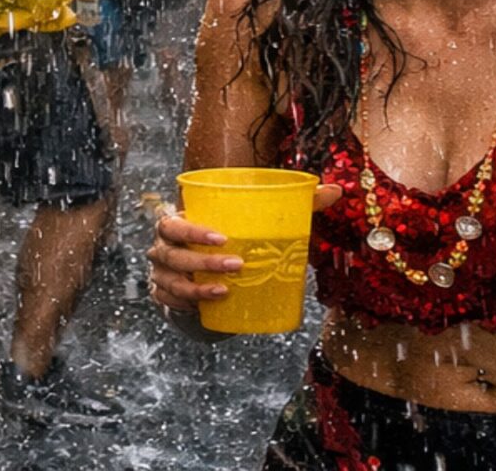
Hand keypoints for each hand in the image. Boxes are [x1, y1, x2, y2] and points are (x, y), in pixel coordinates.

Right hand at [146, 186, 339, 317]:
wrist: (201, 266)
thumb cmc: (229, 234)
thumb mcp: (252, 219)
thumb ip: (292, 204)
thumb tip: (334, 190)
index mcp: (177, 222)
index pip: (173, 223)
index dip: (193, 230)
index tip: (223, 237)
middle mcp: (162, 247)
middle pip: (173, 254)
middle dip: (203, 260)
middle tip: (236, 265)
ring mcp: (161, 274)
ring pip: (173, 282)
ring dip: (197, 288)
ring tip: (226, 289)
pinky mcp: (165, 297)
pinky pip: (172, 303)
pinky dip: (189, 304)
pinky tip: (209, 304)